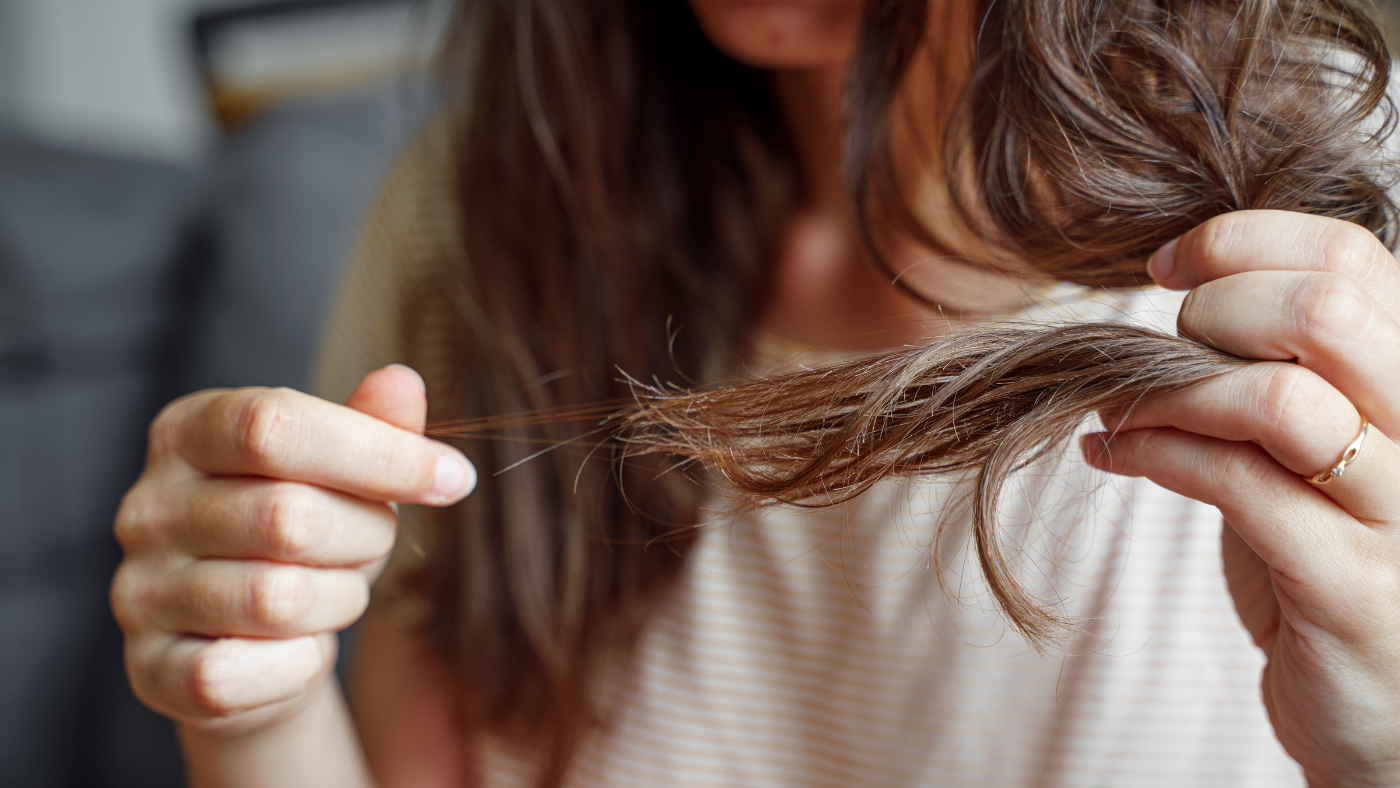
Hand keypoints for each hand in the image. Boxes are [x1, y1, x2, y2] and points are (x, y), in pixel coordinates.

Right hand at [111, 366, 474, 735]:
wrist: (251, 647)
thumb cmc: (304, 539)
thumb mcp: (344, 474)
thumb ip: (373, 426)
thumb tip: (403, 382)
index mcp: (188, 431)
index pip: (277, 426)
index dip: (378, 453)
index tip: (454, 478)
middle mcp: (148, 506)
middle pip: (289, 516)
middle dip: (366, 537)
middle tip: (373, 545)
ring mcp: (140, 590)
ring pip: (277, 599)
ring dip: (340, 600)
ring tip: (335, 593)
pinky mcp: (151, 669)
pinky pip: (244, 671)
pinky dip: (299, 664)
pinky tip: (300, 649)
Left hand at [1083, 210, 1399, 785]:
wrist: (1387, 707)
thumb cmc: (1336, 551)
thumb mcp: (1319, 439)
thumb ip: (1281, 363)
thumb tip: (1182, 289)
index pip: (1349, 254)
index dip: (1240, 242)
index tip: (1167, 265)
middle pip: (1326, 309)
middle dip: (1213, 310)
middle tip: (1164, 347)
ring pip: (1278, 400)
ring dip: (1169, 391)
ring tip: (1121, 407)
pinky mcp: (1349, 585)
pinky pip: (1234, 486)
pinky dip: (1152, 454)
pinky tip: (1112, 453)